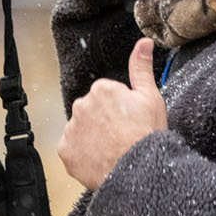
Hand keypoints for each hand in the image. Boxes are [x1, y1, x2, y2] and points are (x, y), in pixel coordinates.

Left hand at [59, 38, 167, 190]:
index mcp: (102, 89)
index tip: (129, 121)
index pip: (106, 96)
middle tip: (121, 136)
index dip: (120, 110)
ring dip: (92, 138)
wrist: (138, 172)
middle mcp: (81, 105)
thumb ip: (141, 67)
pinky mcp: (65, 150)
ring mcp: (71, 128)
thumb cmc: (147, 136)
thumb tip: (143, 43)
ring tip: (112, 150)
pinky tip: (99, 159)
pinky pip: (72, 149)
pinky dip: (82, 155)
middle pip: (91, 111)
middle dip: (103, 122)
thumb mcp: (151, 97)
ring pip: (81, 130)